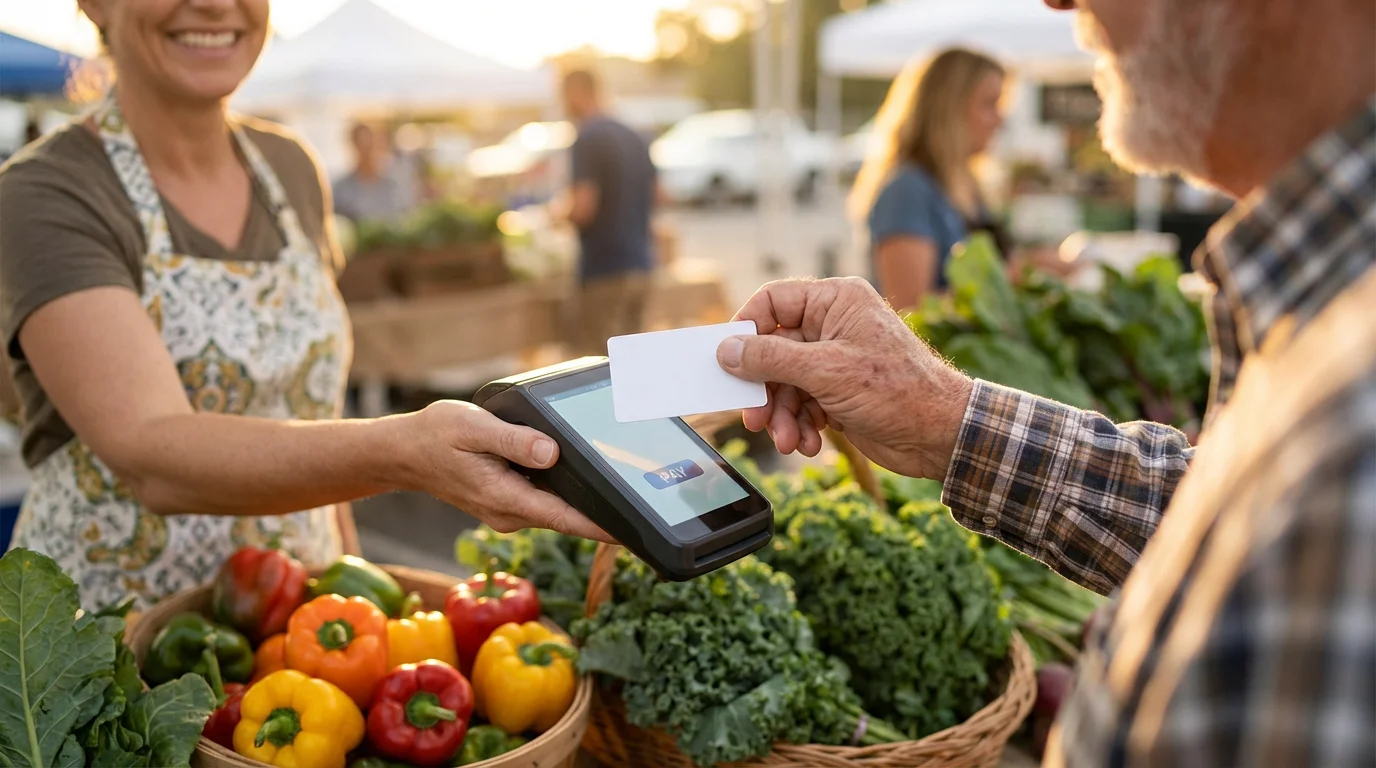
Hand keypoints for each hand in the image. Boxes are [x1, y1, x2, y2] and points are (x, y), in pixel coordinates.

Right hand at [400, 400, 612, 541]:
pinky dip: (565, 492)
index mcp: (505, 498)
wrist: (405, 453)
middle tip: (642, 498)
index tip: (631, 534)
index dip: (600, 528)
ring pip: (557, 509)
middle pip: (567, 518)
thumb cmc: (436, 436)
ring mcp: (509, 510)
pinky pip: (545, 500)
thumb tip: (551, 451)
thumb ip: (514, 440)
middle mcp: (510, 512)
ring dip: (585, 502)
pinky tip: (584, 476)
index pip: (564, 520)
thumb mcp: (474, 428)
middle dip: (602, 513)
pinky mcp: (508, 501)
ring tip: (623, 487)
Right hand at [716, 277, 973, 480]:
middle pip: (773, 350)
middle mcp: (834, 325)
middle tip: (754, 417)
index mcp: (835, 301)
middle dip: (764, 389)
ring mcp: (836, 360)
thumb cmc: (896, 391)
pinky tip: (808, 443)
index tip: (728, 361)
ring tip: (788, 440)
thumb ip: (771, 359)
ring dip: (782, 415)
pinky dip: (800, 425)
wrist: (940, 435)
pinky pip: (802, 403)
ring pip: (785, 383)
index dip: (746, 330)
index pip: (772, 302)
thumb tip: (728, 350)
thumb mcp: (825, 371)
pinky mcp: (839, 391)